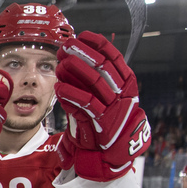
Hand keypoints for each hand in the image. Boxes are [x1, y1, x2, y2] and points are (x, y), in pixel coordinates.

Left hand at [55, 31, 150, 180]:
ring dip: (77, 70)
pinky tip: (59, 87)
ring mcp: (113, 107)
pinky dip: (72, 94)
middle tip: (67, 46)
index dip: (98, 44)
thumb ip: (92, 80)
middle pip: (104, 66)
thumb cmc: (103, 120)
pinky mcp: (102, 122)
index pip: (114, 57)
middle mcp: (122, 92)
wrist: (110, 152)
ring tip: (62, 62)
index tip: (82, 35)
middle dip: (84, 53)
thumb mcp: (103, 97)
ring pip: (96, 82)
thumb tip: (72, 57)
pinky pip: (86, 104)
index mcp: (127, 83)